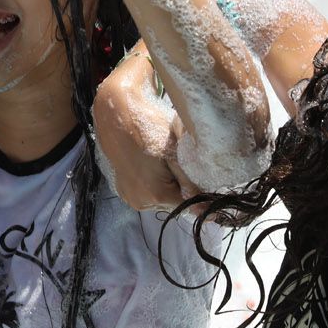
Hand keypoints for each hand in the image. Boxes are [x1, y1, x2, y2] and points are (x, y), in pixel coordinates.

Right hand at [94, 47, 195, 210]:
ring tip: (163, 161)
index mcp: (157, 195)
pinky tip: (151, 165)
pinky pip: (146, 193)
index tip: (198, 173)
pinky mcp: (123, 190)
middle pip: (174, 202)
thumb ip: (193, 184)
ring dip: (167, 185)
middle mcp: (142, 203)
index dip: (198, 190)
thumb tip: (209, 212)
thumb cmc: (150, 129)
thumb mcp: (177, 154)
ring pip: (160, 198)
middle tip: (177, 161)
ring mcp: (130, 197)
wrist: (117, 115)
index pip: (190, 204)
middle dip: (181, 186)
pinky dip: (153, 183)